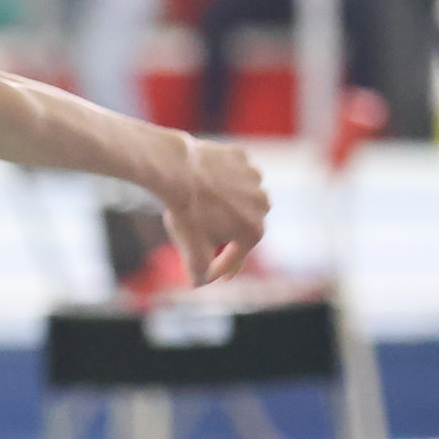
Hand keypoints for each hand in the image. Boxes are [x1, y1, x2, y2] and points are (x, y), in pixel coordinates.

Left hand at [158, 134, 267, 285]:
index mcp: (255, 231)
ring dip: (229, 205)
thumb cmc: (186, 212)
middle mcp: (262, 204)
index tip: (206, 273)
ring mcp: (253, 177)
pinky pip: (233, 171)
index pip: (236, 257)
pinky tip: (208, 184)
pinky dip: (223, 178)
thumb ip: (200, 272)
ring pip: (241, 196)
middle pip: (242, 226)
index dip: (219, 269)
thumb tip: (200, 282)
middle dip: (227, 236)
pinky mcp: (240, 156)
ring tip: (207, 210)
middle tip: (209, 242)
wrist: (176, 170)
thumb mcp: (191, 251)